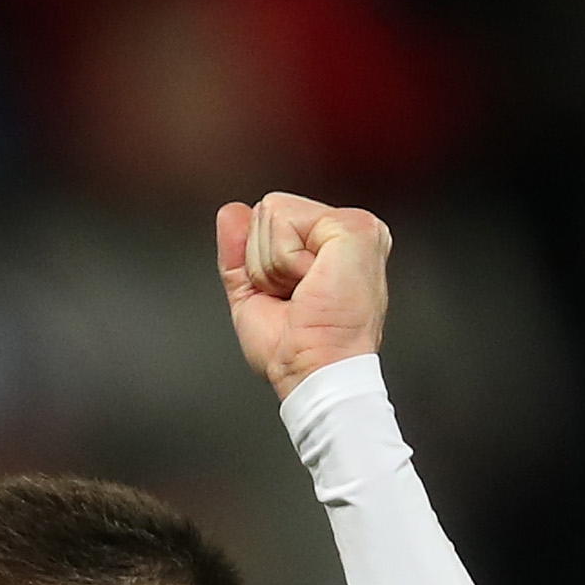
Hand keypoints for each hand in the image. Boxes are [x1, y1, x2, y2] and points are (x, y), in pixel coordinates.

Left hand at [216, 192, 390, 397]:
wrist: (316, 374)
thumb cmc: (296, 350)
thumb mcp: (252, 293)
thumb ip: (240, 251)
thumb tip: (231, 211)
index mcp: (331, 244)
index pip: (269, 219)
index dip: (260, 263)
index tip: (290, 299)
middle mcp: (347, 230)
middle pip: (267, 210)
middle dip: (264, 262)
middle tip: (297, 297)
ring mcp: (354, 225)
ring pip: (272, 212)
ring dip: (274, 266)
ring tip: (305, 294)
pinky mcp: (353, 227)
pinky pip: (284, 221)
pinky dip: (284, 263)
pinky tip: (313, 285)